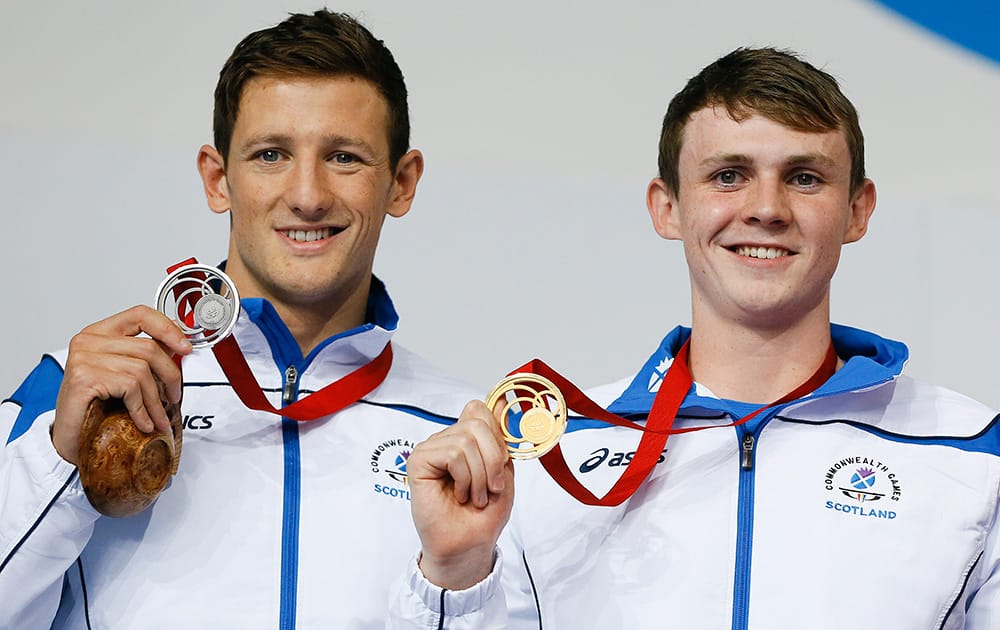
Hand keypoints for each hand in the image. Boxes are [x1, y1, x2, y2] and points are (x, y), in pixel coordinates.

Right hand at [51, 305, 191, 464]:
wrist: (69, 435)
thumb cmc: (94, 406)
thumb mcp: (124, 374)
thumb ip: (146, 357)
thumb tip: (178, 348)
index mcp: (101, 332)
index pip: (141, 315)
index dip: (168, 329)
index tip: (185, 347)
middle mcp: (89, 340)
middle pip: (148, 348)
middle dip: (170, 376)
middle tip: (175, 396)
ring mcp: (84, 357)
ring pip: (142, 370)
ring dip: (156, 400)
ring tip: (159, 417)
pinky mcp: (84, 377)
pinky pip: (129, 388)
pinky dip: (142, 409)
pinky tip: (144, 422)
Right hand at [408, 400, 513, 589]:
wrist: (468, 545)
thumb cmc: (483, 514)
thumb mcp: (503, 472)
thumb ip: (500, 439)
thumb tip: (497, 403)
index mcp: (466, 439)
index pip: (480, 410)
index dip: (496, 435)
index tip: (503, 464)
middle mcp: (447, 439)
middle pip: (477, 422)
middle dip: (494, 458)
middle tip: (492, 487)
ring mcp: (431, 448)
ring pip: (466, 439)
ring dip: (480, 475)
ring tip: (475, 497)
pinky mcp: (418, 461)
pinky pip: (452, 453)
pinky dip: (465, 478)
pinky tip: (459, 495)